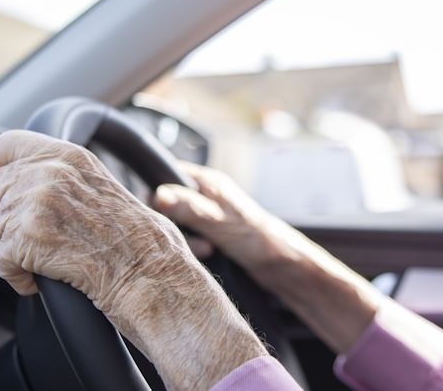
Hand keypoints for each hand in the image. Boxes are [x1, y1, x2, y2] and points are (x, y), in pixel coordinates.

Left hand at [0, 130, 265, 390]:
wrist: (151, 274)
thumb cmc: (138, 241)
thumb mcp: (101, 185)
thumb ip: (61, 176)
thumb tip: (24, 181)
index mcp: (68, 154)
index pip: (3, 146)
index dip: (1, 172)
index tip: (8, 192)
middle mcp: (49, 171)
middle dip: (5, 216)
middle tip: (35, 236)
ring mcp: (36, 202)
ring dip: (13, 250)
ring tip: (48, 258)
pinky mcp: (26, 237)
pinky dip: (18, 277)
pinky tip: (42, 278)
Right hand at [154, 162, 382, 353]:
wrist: (286, 267)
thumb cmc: (260, 239)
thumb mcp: (220, 223)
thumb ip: (189, 209)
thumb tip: (158, 195)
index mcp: (207, 182)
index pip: (165, 176)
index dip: (157, 196)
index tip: (161, 218)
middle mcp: (206, 195)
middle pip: (168, 204)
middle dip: (174, 225)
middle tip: (192, 241)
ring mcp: (208, 215)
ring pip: (178, 225)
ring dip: (185, 240)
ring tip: (206, 252)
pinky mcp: (211, 235)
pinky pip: (189, 239)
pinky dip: (192, 249)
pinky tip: (207, 257)